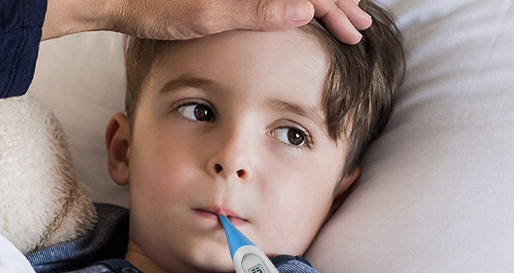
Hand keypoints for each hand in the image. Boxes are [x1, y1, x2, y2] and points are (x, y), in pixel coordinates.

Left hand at [42, 0, 371, 43]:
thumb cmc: (157, 5)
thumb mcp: (209, 13)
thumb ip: (258, 9)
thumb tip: (307, 9)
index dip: (337, 5)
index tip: (354, 28)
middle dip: (335, 1)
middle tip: (357, 25)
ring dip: (318, 1)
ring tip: (338, 19)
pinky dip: (293, 2)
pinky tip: (301, 14)